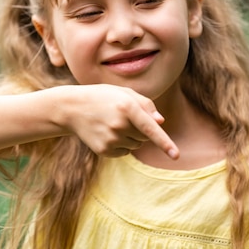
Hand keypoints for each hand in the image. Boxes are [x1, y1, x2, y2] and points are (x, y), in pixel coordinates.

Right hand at [56, 84, 178, 159]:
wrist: (72, 108)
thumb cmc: (103, 97)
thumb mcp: (124, 93)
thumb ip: (146, 104)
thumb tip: (161, 122)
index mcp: (127, 107)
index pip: (150, 129)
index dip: (165, 143)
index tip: (176, 155)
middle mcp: (119, 125)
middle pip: (146, 136)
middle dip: (141, 129)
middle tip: (123, 117)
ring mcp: (110, 139)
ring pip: (136, 145)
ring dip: (131, 137)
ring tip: (113, 123)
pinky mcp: (104, 150)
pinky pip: (125, 152)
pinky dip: (121, 144)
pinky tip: (107, 132)